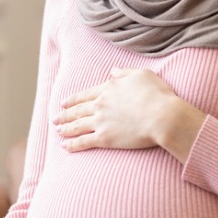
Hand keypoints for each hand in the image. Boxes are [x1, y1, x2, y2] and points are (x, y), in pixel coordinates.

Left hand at [53, 68, 205, 162]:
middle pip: (77, 110)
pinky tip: (64, 146)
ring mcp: (100, 122)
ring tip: (57, 131)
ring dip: (65, 128)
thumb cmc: (157, 94)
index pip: (85, 94)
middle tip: (55, 118)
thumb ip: (124, 73)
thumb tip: (112, 71)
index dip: (73, 100)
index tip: (64, 103)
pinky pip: (83, 141)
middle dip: (64, 114)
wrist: (162, 116)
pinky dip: (72, 144)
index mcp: (108, 88)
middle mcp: (100, 104)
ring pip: (76, 125)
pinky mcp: (104, 138)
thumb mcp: (142, 75)